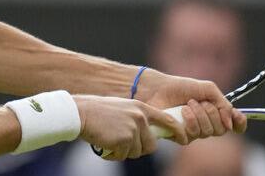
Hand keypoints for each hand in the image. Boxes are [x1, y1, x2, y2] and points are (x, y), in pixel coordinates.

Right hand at [73, 95, 187, 160]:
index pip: (167, 120)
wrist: (80, 113)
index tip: (183, 137)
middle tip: (123, 144)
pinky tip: (105, 144)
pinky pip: (123, 155)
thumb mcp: (123, 109)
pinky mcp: (124, 139)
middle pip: (151, 144)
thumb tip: (147, 136)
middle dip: (140, 148)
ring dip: (124, 151)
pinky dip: (114, 154)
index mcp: (141, 108)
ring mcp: (133, 128)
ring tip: (111, 140)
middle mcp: (140, 117)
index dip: (177, 130)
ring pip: (137, 152)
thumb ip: (137, 118)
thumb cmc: (98, 112)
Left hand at [133, 69, 246, 140]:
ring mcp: (194, 132)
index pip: (235, 125)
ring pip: (207, 132)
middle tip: (199, 102)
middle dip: (212, 113)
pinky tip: (181, 112)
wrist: (159, 89)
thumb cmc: (182, 87)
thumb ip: (223, 104)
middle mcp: (207, 125)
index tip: (238, 117)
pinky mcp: (180, 136)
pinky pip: (191, 136)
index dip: (239, 123)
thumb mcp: (208, 89)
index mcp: (216, 113)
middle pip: (221, 130)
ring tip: (188, 104)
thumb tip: (230, 123)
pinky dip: (189, 121)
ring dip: (199, 115)